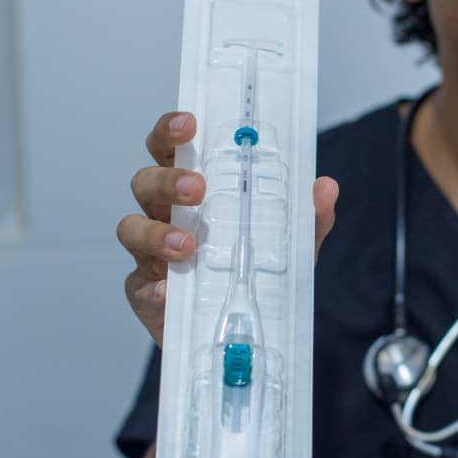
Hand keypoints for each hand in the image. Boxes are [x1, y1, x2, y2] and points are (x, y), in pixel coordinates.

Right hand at [118, 111, 339, 346]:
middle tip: (198, 188)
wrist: (239, 334)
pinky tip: (169, 290)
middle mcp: (165, 215)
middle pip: (145, 181)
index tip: (189, 123)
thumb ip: (306, 218)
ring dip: (155, 232)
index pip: (171, 150)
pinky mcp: (144, 293)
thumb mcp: (289, 246)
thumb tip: (325, 187)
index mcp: (192, 192)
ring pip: (131, 228)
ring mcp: (149, 255)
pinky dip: (153, 287)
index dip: (170, 131)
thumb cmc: (253, 274)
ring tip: (187, 245)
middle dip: (167, 179)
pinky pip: (138, 285)